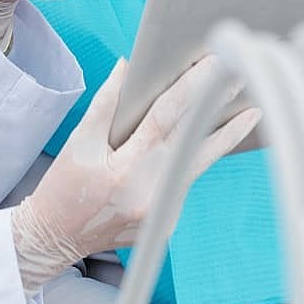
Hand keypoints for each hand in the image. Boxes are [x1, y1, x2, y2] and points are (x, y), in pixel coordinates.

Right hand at [10, 57, 260, 291]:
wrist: (55, 239)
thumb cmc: (64, 188)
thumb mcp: (78, 142)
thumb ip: (105, 104)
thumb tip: (127, 66)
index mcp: (126, 169)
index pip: (166, 118)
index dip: (191, 89)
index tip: (213, 64)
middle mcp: (150, 193)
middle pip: (196, 144)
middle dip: (225, 113)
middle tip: (248, 83)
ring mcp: (162, 212)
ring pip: (196, 164)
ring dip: (220, 136)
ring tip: (246, 109)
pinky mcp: (168, 222)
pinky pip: (183, 182)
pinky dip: (191, 161)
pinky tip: (204, 142)